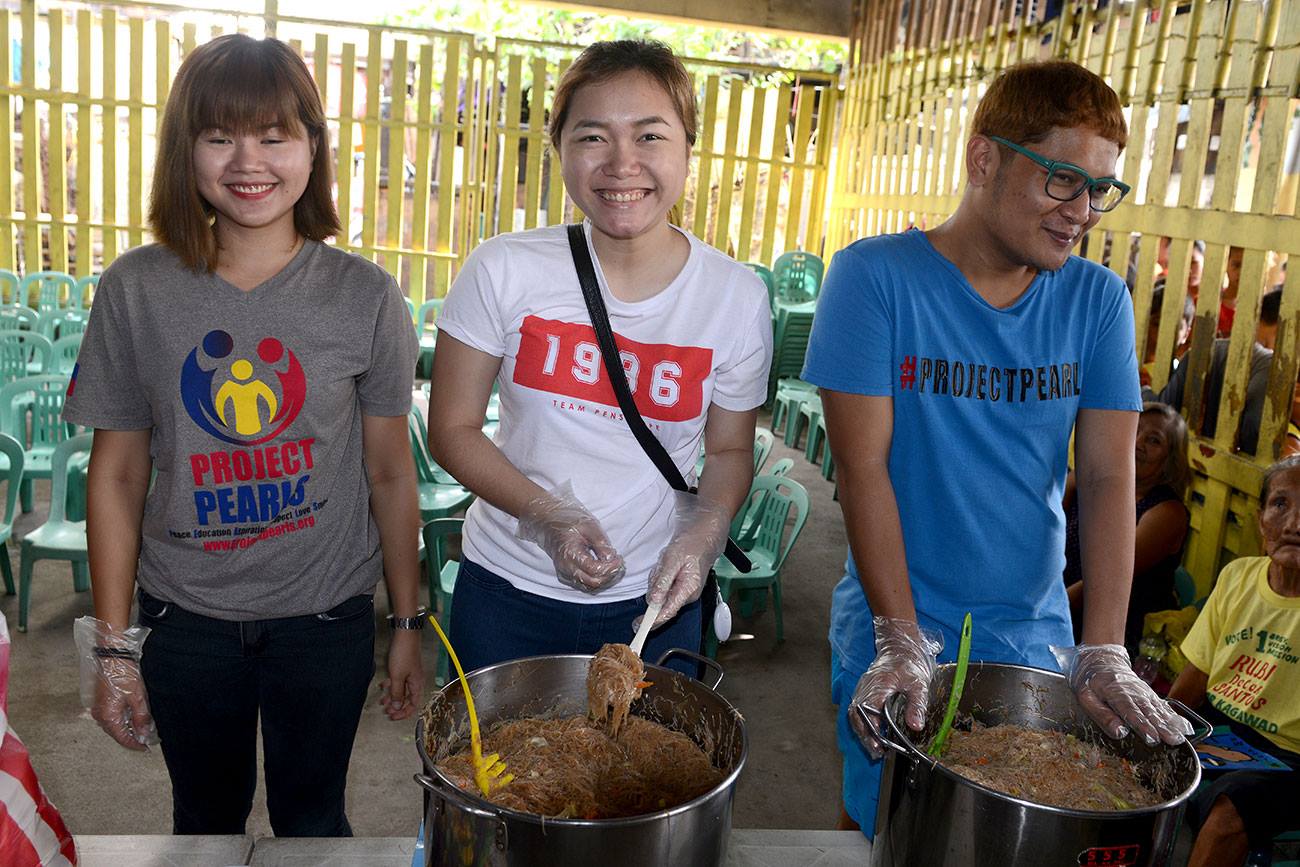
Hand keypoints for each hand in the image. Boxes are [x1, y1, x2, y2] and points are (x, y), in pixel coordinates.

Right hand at [90, 655, 155, 750]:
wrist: (112, 656)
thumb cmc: (123, 674)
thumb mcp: (138, 697)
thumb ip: (141, 718)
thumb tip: (144, 734)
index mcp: (108, 717)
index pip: (122, 738)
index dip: (135, 744)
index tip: (146, 747)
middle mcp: (100, 716)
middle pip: (117, 733)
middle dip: (132, 737)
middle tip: (146, 738)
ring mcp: (98, 709)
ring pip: (114, 725)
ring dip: (127, 728)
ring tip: (142, 727)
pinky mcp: (100, 702)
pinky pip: (110, 717)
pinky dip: (121, 719)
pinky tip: (132, 716)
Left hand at [379, 628, 424, 720]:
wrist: (405, 635)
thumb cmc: (404, 653)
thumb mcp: (398, 676)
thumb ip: (397, 693)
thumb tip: (398, 706)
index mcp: (417, 684)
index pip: (413, 705)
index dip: (404, 713)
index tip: (393, 716)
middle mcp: (415, 681)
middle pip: (407, 699)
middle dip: (396, 706)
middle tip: (386, 712)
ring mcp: (410, 674)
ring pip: (401, 691)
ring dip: (392, 697)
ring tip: (383, 702)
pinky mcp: (404, 668)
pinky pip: (398, 682)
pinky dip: (391, 686)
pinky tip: (383, 687)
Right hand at [517, 482, 625, 590]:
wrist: (548, 522)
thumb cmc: (569, 521)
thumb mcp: (589, 526)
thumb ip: (600, 543)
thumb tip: (611, 558)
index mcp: (569, 553)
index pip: (594, 570)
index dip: (610, 567)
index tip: (619, 557)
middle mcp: (565, 568)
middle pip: (593, 582)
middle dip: (609, 575)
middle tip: (618, 562)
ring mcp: (565, 574)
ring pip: (590, 586)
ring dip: (605, 579)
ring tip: (612, 564)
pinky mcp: (567, 576)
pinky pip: (585, 584)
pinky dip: (597, 580)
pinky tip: (604, 568)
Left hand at [645, 493, 730, 627]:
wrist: (702, 536)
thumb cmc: (691, 545)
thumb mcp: (672, 560)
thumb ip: (663, 581)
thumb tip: (653, 601)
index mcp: (688, 590)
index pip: (668, 612)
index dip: (652, 621)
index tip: (639, 627)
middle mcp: (687, 595)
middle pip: (660, 602)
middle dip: (655, 586)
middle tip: (662, 566)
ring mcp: (683, 592)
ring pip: (659, 593)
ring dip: (657, 578)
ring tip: (667, 562)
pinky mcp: (678, 587)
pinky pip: (661, 586)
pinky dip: (659, 576)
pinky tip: (667, 565)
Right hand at [850, 617, 942, 758]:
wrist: (900, 646)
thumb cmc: (909, 662)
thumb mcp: (919, 684)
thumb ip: (916, 705)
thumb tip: (915, 726)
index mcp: (878, 685)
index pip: (867, 711)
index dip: (871, 729)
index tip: (878, 744)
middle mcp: (865, 687)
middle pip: (857, 715)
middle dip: (865, 735)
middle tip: (876, 753)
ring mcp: (863, 688)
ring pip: (855, 714)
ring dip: (863, 731)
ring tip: (874, 748)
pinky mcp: (864, 690)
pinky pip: (858, 709)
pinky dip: (863, 723)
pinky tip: (873, 734)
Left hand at [1052, 643, 1193, 744]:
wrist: (1102, 659)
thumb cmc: (1090, 680)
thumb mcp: (1086, 696)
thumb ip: (1101, 714)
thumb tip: (1119, 732)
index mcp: (1114, 692)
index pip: (1129, 711)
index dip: (1141, 725)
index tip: (1151, 738)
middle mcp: (1133, 692)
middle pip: (1148, 711)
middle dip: (1161, 727)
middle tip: (1173, 740)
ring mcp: (1143, 692)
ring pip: (1158, 709)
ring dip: (1170, 723)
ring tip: (1180, 737)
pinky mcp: (1149, 694)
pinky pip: (1163, 705)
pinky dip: (1174, 716)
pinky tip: (1183, 726)